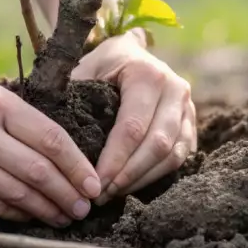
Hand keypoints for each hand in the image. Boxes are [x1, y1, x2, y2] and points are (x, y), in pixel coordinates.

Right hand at [0, 65, 102, 226]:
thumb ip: (5, 107)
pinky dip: (12, 214)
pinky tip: (27, 217)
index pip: (50, 137)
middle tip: (84, 209)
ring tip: (62, 218)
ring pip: (14, 191)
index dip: (78, 165)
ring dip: (44, 209)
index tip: (94, 183)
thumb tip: (47, 133)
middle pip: (38, 169)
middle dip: (67, 193)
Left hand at [72, 31, 196, 204]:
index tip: (93, 183)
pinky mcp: (191, 123)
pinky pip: (179, 157)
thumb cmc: (102, 65)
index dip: (114, 160)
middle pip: (157, 145)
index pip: (133, 127)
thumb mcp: (85, 70)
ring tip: (113, 193)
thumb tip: (56, 139)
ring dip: (142, 179)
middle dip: (128, 175)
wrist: (130, 52)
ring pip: (172, 155)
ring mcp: (188, 107)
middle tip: (102, 195)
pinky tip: (132, 184)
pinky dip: (156, 175)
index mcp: (147, 74)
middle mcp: (175, 89)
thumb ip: (73, 97)